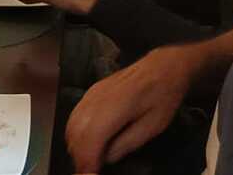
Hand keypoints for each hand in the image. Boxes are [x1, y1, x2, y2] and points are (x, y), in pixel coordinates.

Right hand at [66, 33, 232, 170]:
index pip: (89, 142)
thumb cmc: (162, 96)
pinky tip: (86, 143)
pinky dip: (75, 134)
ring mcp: (90, 95)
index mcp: (113, 109)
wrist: (161, 67)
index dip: (87, 164)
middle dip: (80, 158)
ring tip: (88, 161)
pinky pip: (74, 117)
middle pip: (75, 136)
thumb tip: (106, 159)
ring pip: (71, 127)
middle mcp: (95, 101)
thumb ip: (126, 144)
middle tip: (90, 172)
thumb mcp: (152, 127)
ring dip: (76, 147)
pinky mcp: (89, 93)